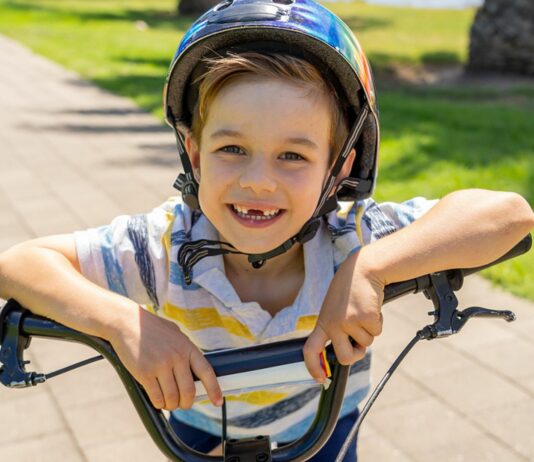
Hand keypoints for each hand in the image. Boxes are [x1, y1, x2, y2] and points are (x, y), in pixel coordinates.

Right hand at [109, 305, 222, 409]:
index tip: (218, 401)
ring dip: (171, 405)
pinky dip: (158, 403)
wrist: (127, 322)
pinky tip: (157, 400)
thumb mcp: (175, 334)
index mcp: (187, 347)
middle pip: (189, 391)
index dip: (214, 389)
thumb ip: (185, 350)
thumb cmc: (152, 328)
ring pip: (172, 397)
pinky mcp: (144, 372)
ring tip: (168, 403)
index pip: (207, 372)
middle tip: (182, 404)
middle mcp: (177, 357)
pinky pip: (156, 397)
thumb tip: (194, 368)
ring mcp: (160, 365)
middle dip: (187, 403)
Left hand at [303, 250, 384, 381]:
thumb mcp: (335, 309)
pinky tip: (371, 307)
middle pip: (345, 358)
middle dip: (356, 354)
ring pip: (366, 344)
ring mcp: (349, 322)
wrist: (362, 270)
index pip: (310, 350)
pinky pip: (377, 333)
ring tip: (363, 312)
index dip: (313, 367)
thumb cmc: (349, 291)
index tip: (320, 379)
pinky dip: (378, 323)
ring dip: (369, 332)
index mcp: (323, 322)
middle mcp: (333, 324)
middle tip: (360, 341)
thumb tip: (345, 353)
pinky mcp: (366, 318)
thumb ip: (335, 329)